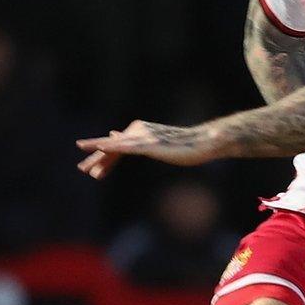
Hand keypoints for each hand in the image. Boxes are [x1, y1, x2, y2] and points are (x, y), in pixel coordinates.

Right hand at [76, 121, 217, 178]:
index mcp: (152, 136)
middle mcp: (143, 132)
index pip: (127, 143)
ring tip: (87, 172)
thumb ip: (215, 138)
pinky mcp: (144, 143)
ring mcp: (141, 136)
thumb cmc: (207, 143)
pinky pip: (123, 151)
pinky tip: (103, 167)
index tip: (94, 148)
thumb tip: (221, 134)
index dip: (111, 147)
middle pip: (116, 146)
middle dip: (98, 155)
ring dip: (102, 160)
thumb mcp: (210, 141)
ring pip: (116, 149)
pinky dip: (112, 159)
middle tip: (82, 168)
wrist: (206, 140)